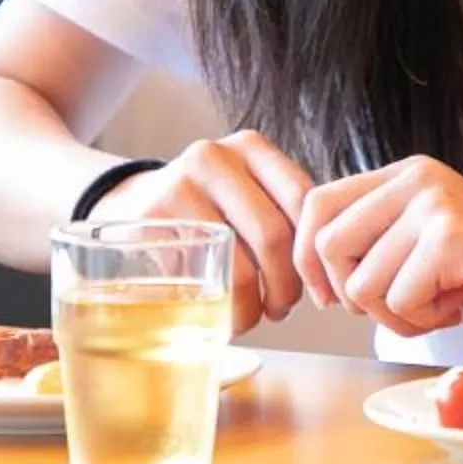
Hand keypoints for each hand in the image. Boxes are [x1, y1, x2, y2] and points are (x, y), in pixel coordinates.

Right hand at [101, 131, 313, 330]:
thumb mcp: (245, 190)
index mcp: (250, 146)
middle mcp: (216, 157)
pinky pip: (200, 276)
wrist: (129, 201)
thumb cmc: (206, 206)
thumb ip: (284, 212)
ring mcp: (179, 185)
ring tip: (254, 317)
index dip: (314, 252)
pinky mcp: (151, 219)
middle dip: (286, 286)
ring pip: (239, 263)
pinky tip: (223, 313)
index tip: (318, 285)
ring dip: (254, 305)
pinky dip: (219, 306)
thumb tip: (332, 270)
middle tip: (282, 309)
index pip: (303, 201)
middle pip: (273, 235)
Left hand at [294, 156, 462, 337]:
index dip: (308, 259)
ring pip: (360, 282)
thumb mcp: (419, 250)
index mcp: (403, 175)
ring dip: (394, 315)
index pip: (315, 204)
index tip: (331, 297)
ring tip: (439, 304)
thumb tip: (304, 261)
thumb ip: (373, 241)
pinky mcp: (451, 237)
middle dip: (350, 294)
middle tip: (400, 305)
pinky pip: (397, 300)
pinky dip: (423, 321)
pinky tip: (459, 306)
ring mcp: (434, 204)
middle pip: (325, 244)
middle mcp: (415, 178)